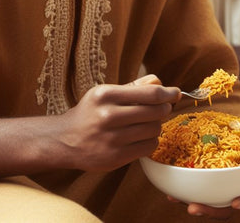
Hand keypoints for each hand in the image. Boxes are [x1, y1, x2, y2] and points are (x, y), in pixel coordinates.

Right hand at [58, 74, 179, 171]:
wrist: (64, 140)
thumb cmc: (89, 113)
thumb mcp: (104, 93)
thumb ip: (132, 87)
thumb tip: (159, 81)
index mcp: (107, 95)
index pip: (149, 93)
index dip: (168, 93)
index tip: (175, 93)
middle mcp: (109, 116)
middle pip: (155, 111)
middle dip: (164, 109)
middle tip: (164, 108)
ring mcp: (113, 138)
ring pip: (154, 130)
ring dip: (156, 125)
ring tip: (148, 122)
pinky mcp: (116, 157)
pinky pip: (148, 147)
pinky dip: (151, 141)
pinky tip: (142, 137)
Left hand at [173, 112, 239, 218]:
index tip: (237, 202)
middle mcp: (239, 192)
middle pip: (227, 208)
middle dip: (211, 211)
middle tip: (194, 207)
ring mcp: (222, 192)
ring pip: (209, 203)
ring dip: (193, 203)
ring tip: (176, 200)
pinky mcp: (207, 187)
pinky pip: (196, 193)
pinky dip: (183, 193)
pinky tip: (169, 191)